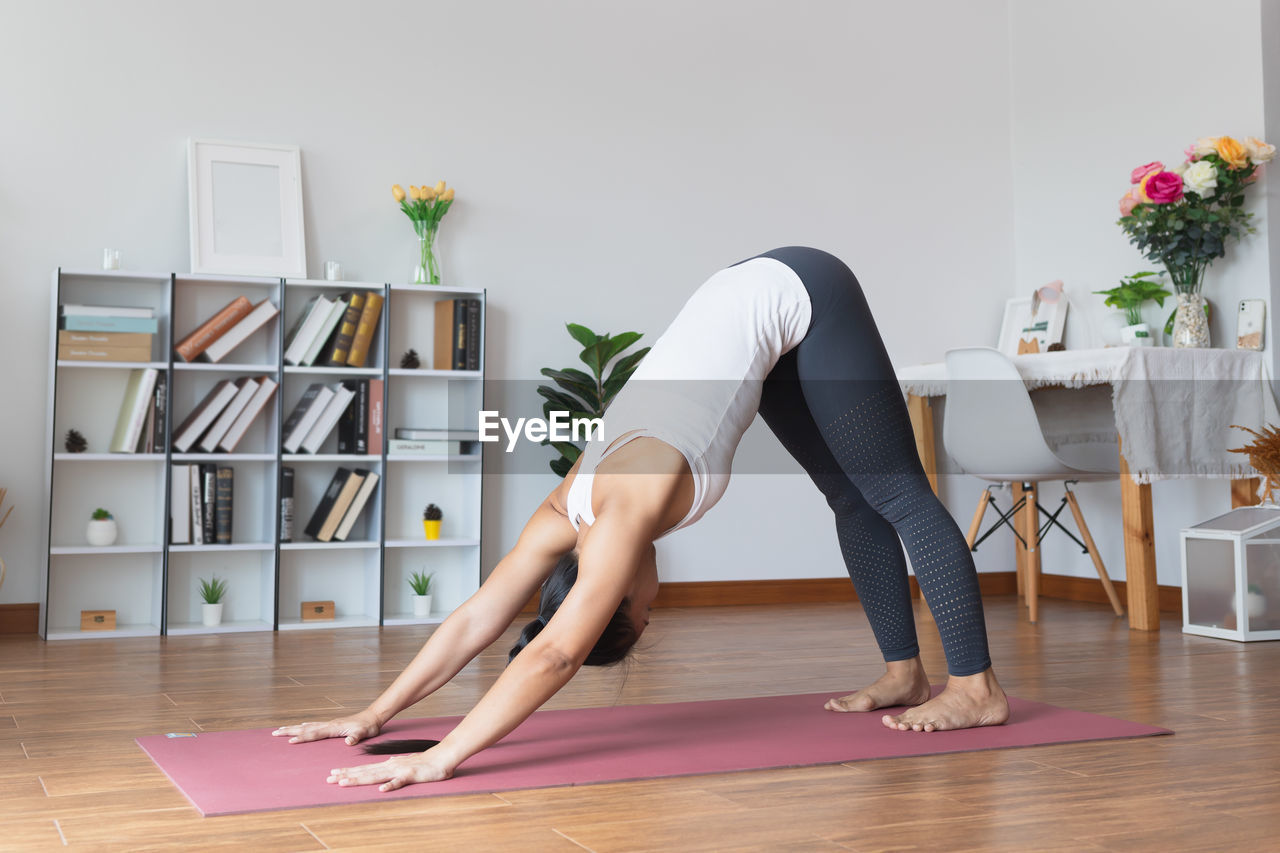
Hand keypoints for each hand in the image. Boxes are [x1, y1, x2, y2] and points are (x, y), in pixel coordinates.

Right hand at [271, 711, 380, 745]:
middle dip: (290, 731)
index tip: (289, 741)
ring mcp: (329, 723)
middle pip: (305, 728)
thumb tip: (348, 742)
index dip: (302, 737)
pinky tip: (301, 725)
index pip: (314, 733)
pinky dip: (305, 726)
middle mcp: (329, 724)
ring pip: (307, 726)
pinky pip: (314, 725)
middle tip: (274, 733)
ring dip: (294, 728)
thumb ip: (355, 737)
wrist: (373, 716)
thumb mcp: (364, 733)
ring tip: (281, 729)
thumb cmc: (368, 726)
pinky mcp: (332, 724)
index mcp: (333, 728)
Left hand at [327, 747, 455, 791]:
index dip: (349, 771)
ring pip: (376, 776)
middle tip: (329, 778)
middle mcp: (390, 766)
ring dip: (360, 779)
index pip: (365, 769)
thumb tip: (385, 765)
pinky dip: (391, 785)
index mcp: (388, 765)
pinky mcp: (411, 775)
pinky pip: (400, 782)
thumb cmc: (425, 763)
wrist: (442, 757)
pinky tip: (381, 790)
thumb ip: (394, 765)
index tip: (334, 774)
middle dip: (347, 775)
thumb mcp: (405, 763)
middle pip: (365, 772)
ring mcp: (400, 770)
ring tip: (344, 783)